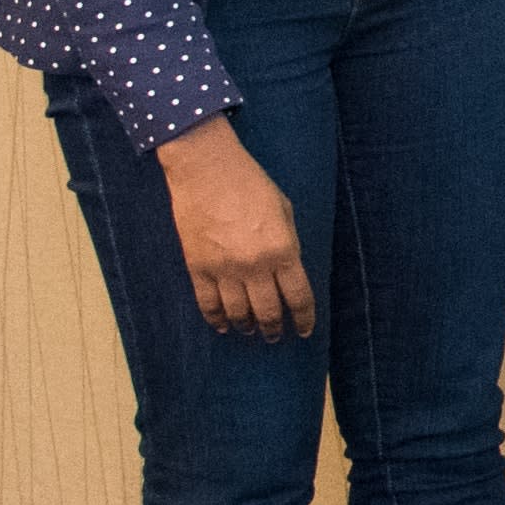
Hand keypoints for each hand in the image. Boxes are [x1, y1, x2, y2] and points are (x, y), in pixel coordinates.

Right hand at [156, 122, 315, 340]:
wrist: (207, 170)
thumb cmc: (250, 184)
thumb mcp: (284, 210)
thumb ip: (288, 244)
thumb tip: (288, 271)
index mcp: (282, 250)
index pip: (298, 297)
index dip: (304, 318)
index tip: (305, 330)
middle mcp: (254, 266)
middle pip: (268, 312)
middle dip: (275, 328)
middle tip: (275, 335)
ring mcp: (224, 269)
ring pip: (238, 313)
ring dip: (247, 326)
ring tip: (250, 330)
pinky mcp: (198, 267)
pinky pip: (208, 304)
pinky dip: (217, 319)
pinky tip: (223, 325)